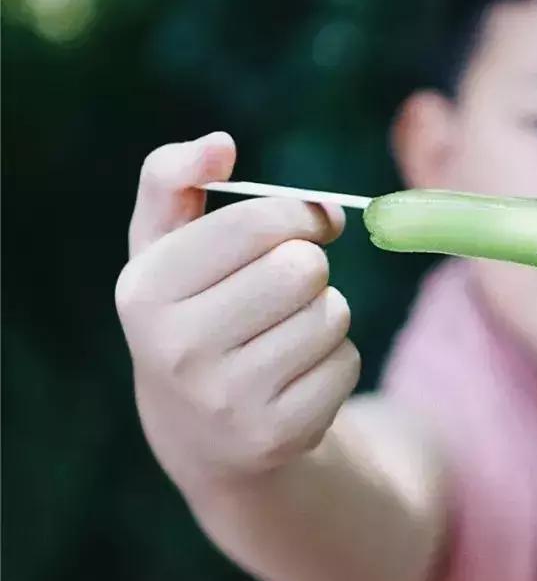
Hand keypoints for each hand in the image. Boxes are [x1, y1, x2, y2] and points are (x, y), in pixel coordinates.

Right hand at [115, 132, 359, 494]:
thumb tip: (219, 145)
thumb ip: (173, 175)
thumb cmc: (190, 306)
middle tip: (291, 283)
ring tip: (286, 330)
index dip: (301, 213)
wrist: (199, 429)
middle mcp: (177, 350)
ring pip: (331, 315)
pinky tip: (297, 372)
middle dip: (309, 266)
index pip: (258, 223)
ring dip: (325, 312)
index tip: (310, 220)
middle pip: (303, 269)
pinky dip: (336, 359)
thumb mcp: (164, 242)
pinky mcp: (277, 435)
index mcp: (145, 290)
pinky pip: (347, 364)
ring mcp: (227, 400)